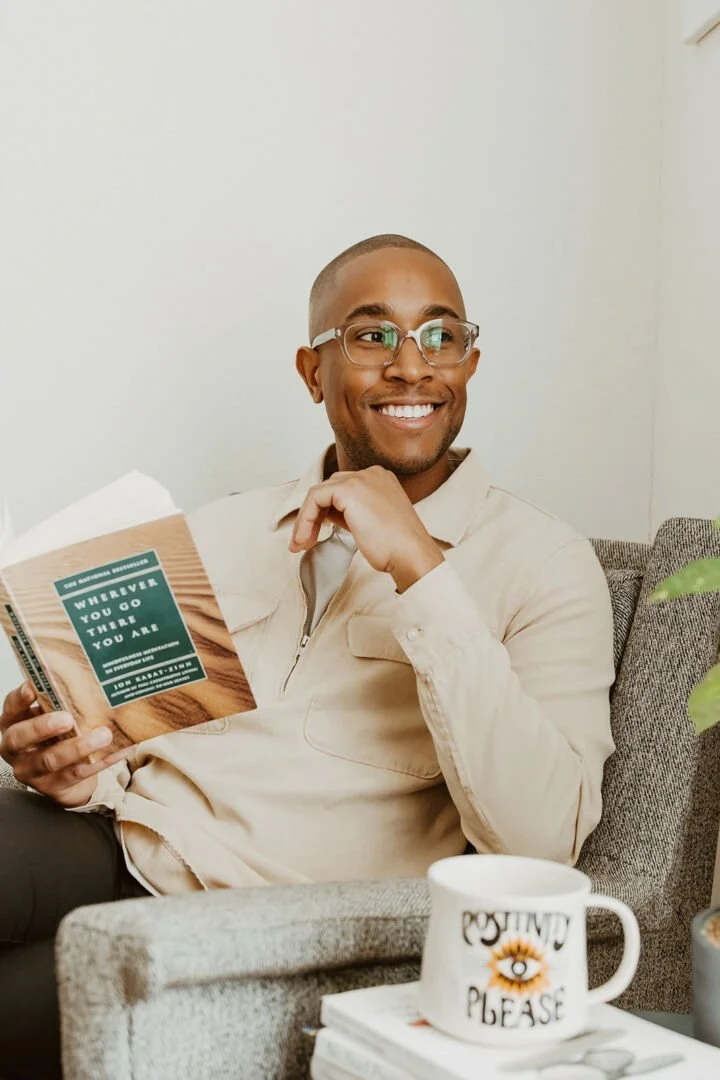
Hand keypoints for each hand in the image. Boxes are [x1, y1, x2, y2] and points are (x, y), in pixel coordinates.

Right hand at [0, 681, 133, 808]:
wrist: (67, 776)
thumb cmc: (58, 738)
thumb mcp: (52, 718)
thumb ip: (60, 702)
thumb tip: (89, 676)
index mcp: (14, 725)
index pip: (11, 709)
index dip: (19, 699)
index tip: (32, 687)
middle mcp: (17, 749)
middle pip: (19, 738)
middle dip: (42, 727)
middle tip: (66, 718)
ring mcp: (33, 771)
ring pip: (50, 760)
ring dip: (78, 747)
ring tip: (103, 735)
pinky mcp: (54, 787)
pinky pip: (79, 773)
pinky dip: (101, 761)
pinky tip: (119, 750)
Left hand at [289, 465, 443, 592]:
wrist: (411, 554)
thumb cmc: (398, 547)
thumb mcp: (373, 523)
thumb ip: (352, 513)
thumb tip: (328, 515)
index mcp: (381, 479)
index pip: (343, 489)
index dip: (325, 512)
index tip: (315, 535)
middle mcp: (371, 473)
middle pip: (329, 488)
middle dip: (313, 516)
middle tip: (304, 541)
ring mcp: (360, 478)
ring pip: (319, 493)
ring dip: (306, 520)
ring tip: (301, 544)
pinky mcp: (348, 489)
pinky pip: (315, 498)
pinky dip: (306, 519)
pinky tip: (305, 538)